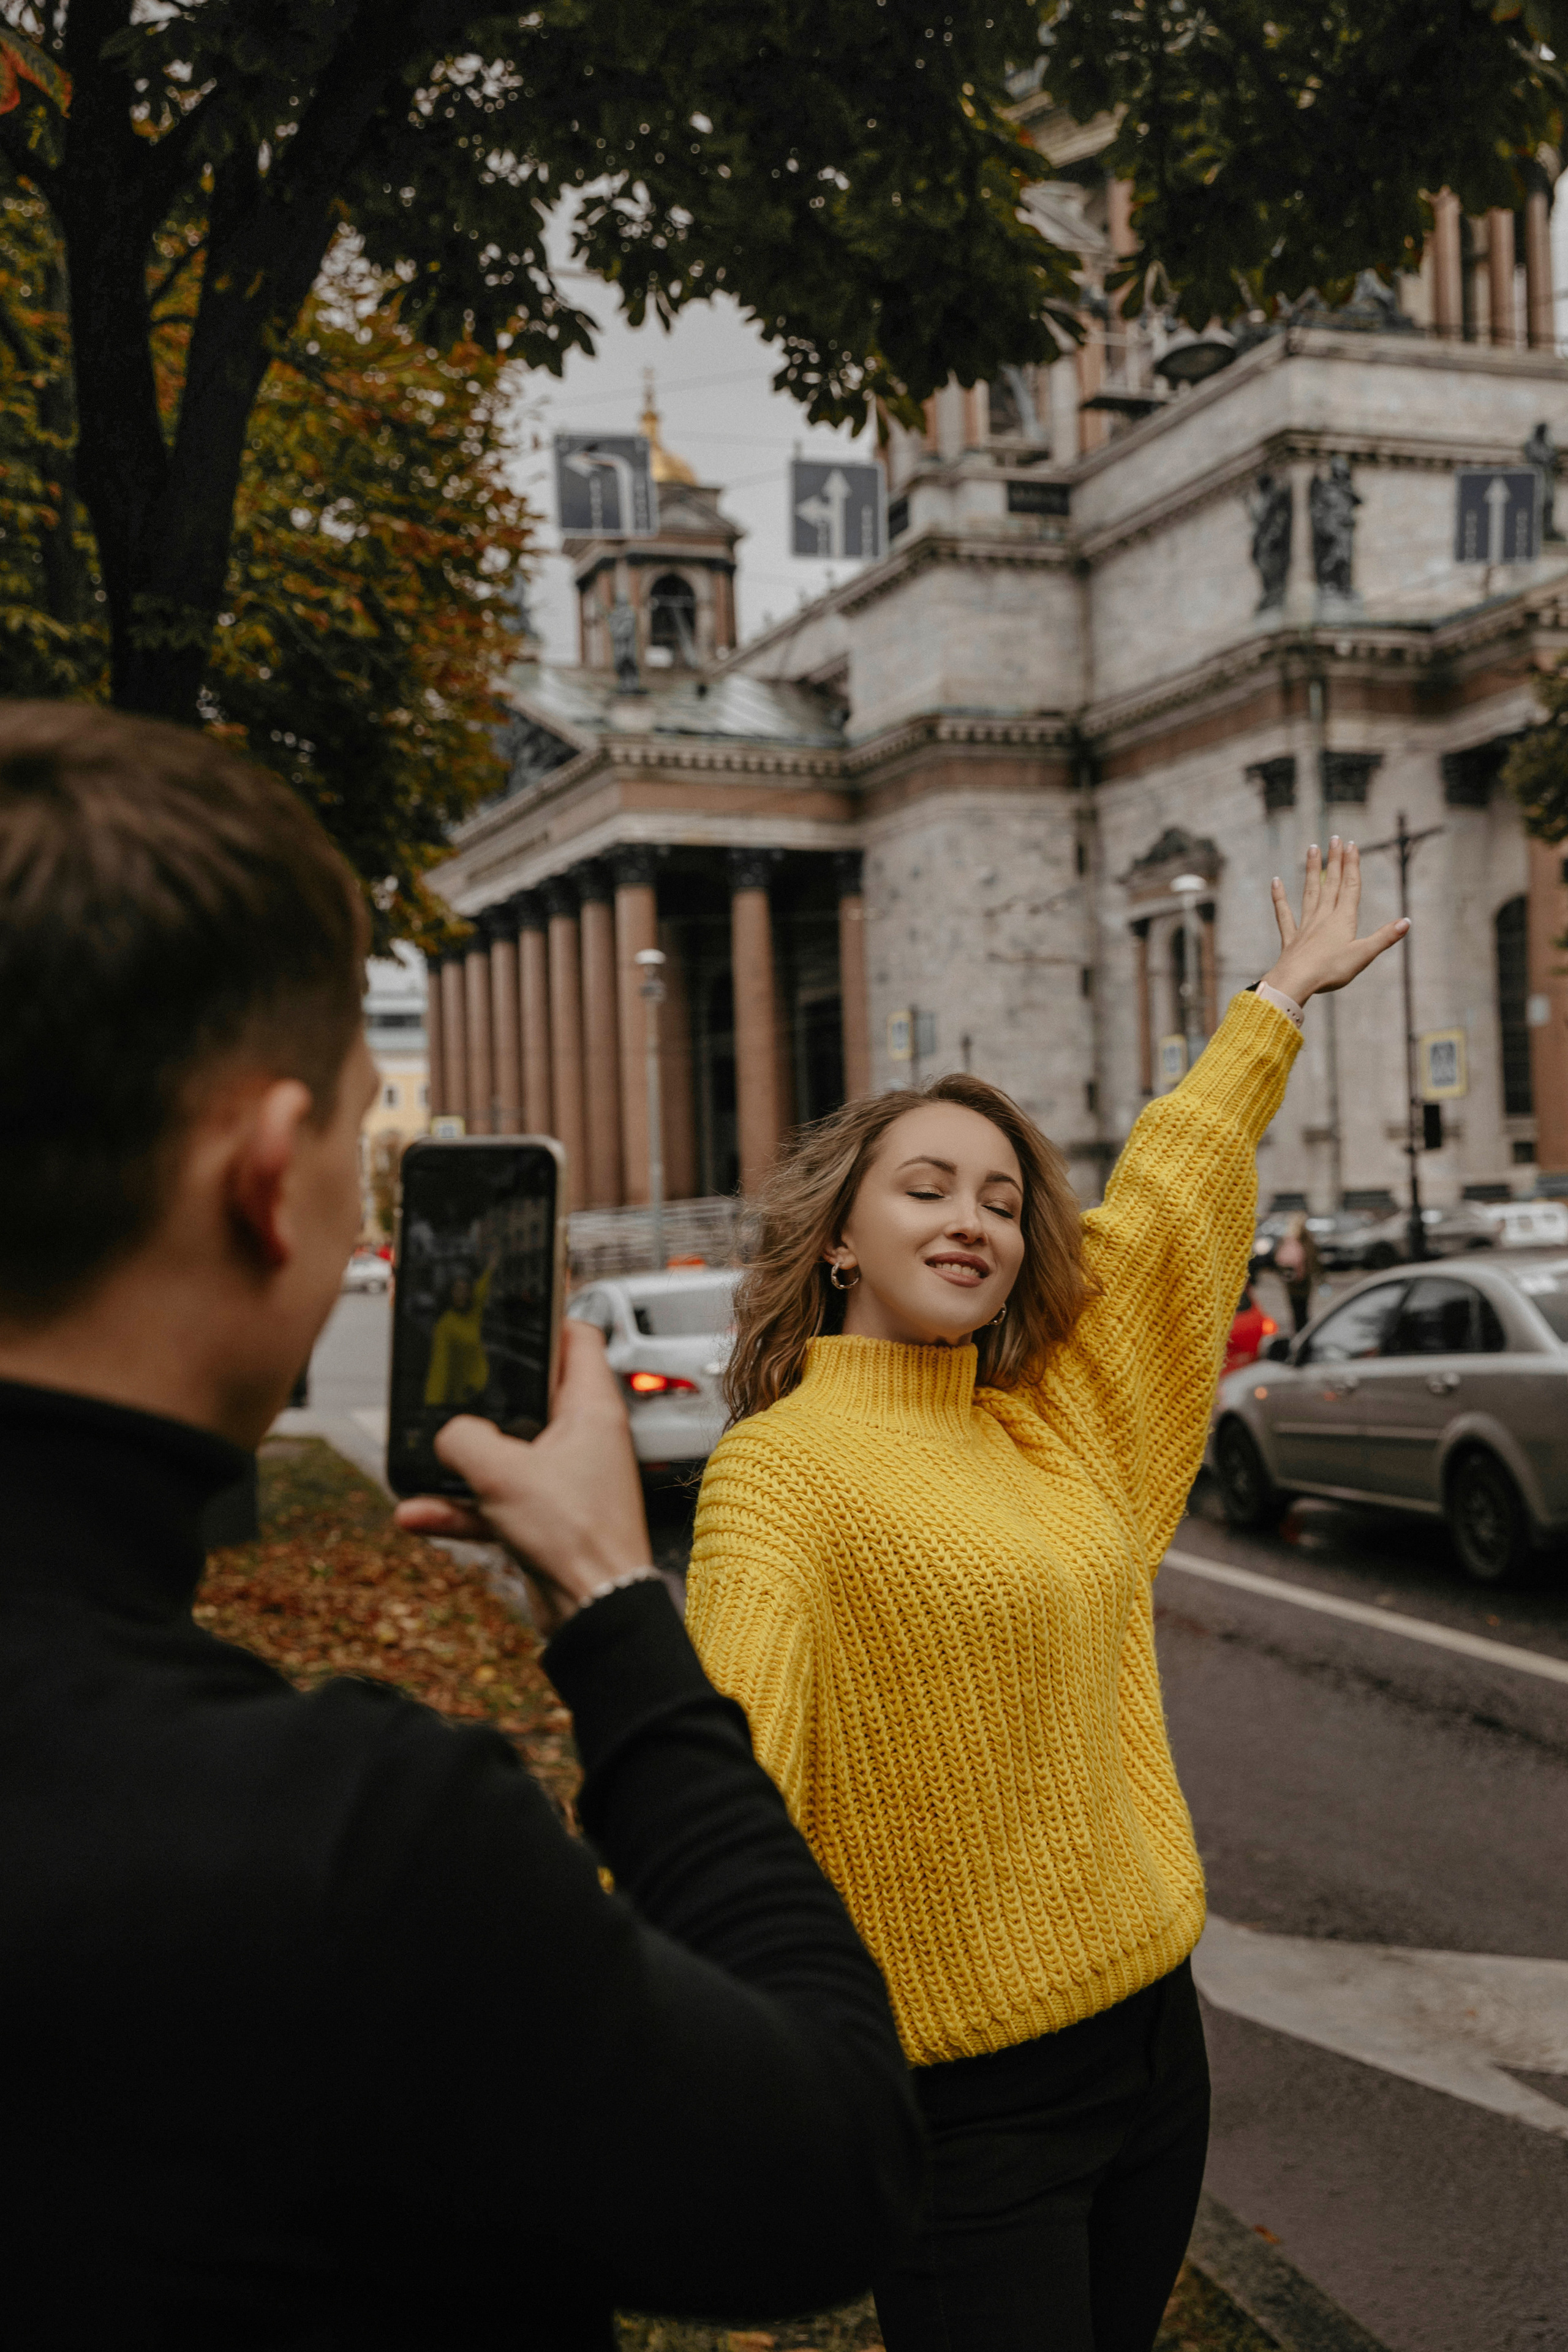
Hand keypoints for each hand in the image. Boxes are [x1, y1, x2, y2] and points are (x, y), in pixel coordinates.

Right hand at [394, 1322, 651, 1636]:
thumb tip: (448, 1435)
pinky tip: (418, 1513)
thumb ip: (463, 1440)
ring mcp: (565, 1478)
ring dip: (461, 1459)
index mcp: (591, 1409)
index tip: (510, 1311)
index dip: (545, 1318)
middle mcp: (583, 1438)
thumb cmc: (577, 1537)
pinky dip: (461, 1506)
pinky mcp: (547, 1517)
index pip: (577, 1338)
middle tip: (449, 1379)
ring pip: (505, 1452)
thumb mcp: (503, 1472)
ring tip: (423, 1457)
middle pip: (531, 1394)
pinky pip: (496, 1500)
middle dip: (484, 1394)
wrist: (594, 1612)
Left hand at [1263, 836, 1407, 1003]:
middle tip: (1335, 838)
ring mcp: (1306, 926)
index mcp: (1343, 919)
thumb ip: (1384, 937)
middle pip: (1331, 883)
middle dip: (1335, 860)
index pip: (1349, 886)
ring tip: (1312, 849)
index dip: (1352, 865)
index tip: (1352, 844)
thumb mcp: (1363, 955)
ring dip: (1311, 870)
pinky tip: (1276, 882)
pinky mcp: (1292, 938)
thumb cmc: (1330, 970)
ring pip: (1310, 892)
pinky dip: (1279, 898)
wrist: (1295, 981)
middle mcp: (1324, 917)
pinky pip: (1284, 914)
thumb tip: (1406, 922)